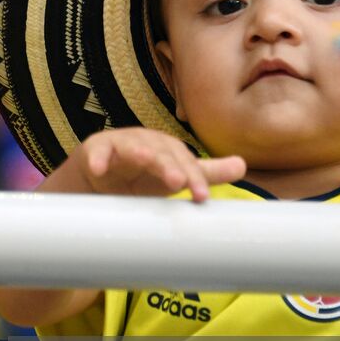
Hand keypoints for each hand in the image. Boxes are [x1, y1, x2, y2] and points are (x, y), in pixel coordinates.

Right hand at [45, 128, 245, 201]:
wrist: (100, 173)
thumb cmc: (142, 173)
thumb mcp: (174, 174)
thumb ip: (206, 172)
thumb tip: (242, 166)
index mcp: (169, 150)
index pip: (185, 163)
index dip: (195, 178)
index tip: (202, 197)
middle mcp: (148, 143)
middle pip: (161, 153)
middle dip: (169, 166)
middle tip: (177, 182)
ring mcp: (121, 144)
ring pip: (131, 147)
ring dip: (138, 152)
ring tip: (144, 158)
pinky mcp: (96, 149)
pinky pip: (97, 153)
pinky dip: (97, 159)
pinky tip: (98, 168)